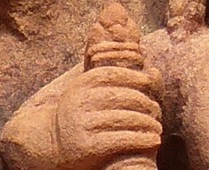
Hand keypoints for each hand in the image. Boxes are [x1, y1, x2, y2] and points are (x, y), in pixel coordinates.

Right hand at [15, 65, 162, 169]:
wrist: (50, 145)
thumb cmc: (79, 114)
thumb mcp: (86, 91)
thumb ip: (108, 77)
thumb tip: (146, 61)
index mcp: (82, 84)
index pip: (116, 75)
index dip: (136, 78)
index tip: (149, 84)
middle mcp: (81, 102)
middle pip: (125, 97)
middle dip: (146, 104)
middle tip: (157, 110)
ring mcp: (84, 124)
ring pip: (126, 119)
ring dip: (148, 123)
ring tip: (157, 127)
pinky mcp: (88, 146)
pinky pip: (123, 139)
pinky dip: (142, 138)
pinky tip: (153, 139)